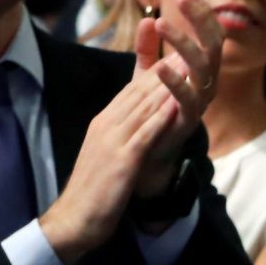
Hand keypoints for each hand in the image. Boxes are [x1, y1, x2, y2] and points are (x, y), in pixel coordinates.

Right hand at [40, 14, 211, 264]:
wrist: (74, 219)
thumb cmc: (95, 188)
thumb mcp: (108, 151)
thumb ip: (122, 131)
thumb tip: (136, 117)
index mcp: (105, 121)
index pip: (133, 89)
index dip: (158, 68)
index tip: (179, 51)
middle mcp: (108, 124)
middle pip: (141, 90)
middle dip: (167, 67)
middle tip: (191, 45)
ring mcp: (113, 141)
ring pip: (144, 106)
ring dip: (168, 84)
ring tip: (190, 64)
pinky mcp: (122, 160)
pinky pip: (144, 134)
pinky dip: (160, 117)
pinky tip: (176, 104)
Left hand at [134, 0, 224, 173]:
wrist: (148, 153)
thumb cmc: (153, 111)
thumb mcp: (146, 76)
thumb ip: (148, 50)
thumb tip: (145, 20)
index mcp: (200, 68)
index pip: (209, 33)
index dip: (201, 13)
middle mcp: (207, 81)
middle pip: (214, 44)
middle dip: (200, 20)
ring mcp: (201, 101)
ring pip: (204, 66)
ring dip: (185, 44)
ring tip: (163, 24)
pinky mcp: (189, 120)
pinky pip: (189, 99)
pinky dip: (176, 82)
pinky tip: (161, 67)